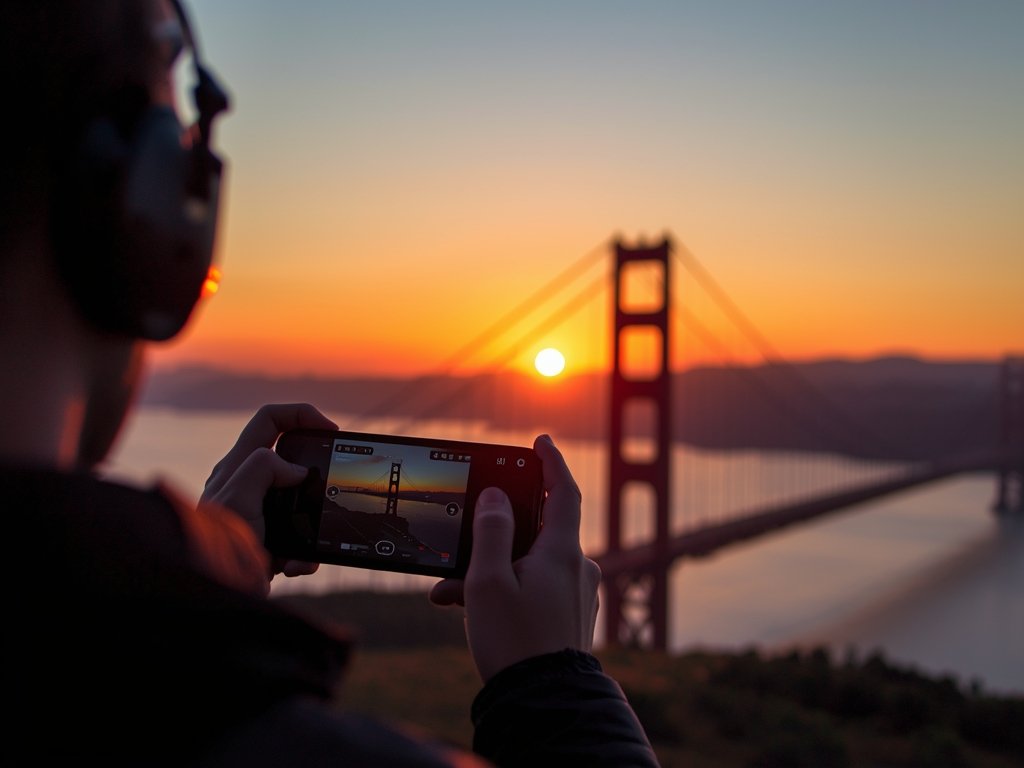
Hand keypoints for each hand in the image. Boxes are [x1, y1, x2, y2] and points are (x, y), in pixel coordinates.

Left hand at [200, 403, 337, 577]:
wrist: (212, 596)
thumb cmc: (216, 547)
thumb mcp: (237, 499)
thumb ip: (263, 469)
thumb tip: (296, 470)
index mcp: (238, 467)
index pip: (270, 419)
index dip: (302, 414)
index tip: (330, 430)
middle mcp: (248, 485)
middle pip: (292, 458)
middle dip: (315, 472)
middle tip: (332, 483)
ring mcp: (261, 513)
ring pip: (302, 502)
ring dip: (313, 520)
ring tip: (313, 537)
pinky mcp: (271, 540)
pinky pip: (301, 538)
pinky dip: (304, 553)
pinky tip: (295, 564)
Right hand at [429, 434, 601, 681]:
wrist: (544, 705)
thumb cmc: (514, 643)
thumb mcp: (488, 582)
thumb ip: (491, 533)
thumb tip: (496, 498)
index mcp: (562, 553)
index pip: (563, 491)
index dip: (551, 463)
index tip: (540, 442)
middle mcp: (577, 569)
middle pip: (536, 530)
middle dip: (496, 535)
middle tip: (463, 544)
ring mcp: (577, 595)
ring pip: (530, 565)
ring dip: (492, 571)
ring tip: (451, 593)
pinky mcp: (571, 618)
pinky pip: (537, 589)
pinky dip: (507, 591)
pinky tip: (472, 611)